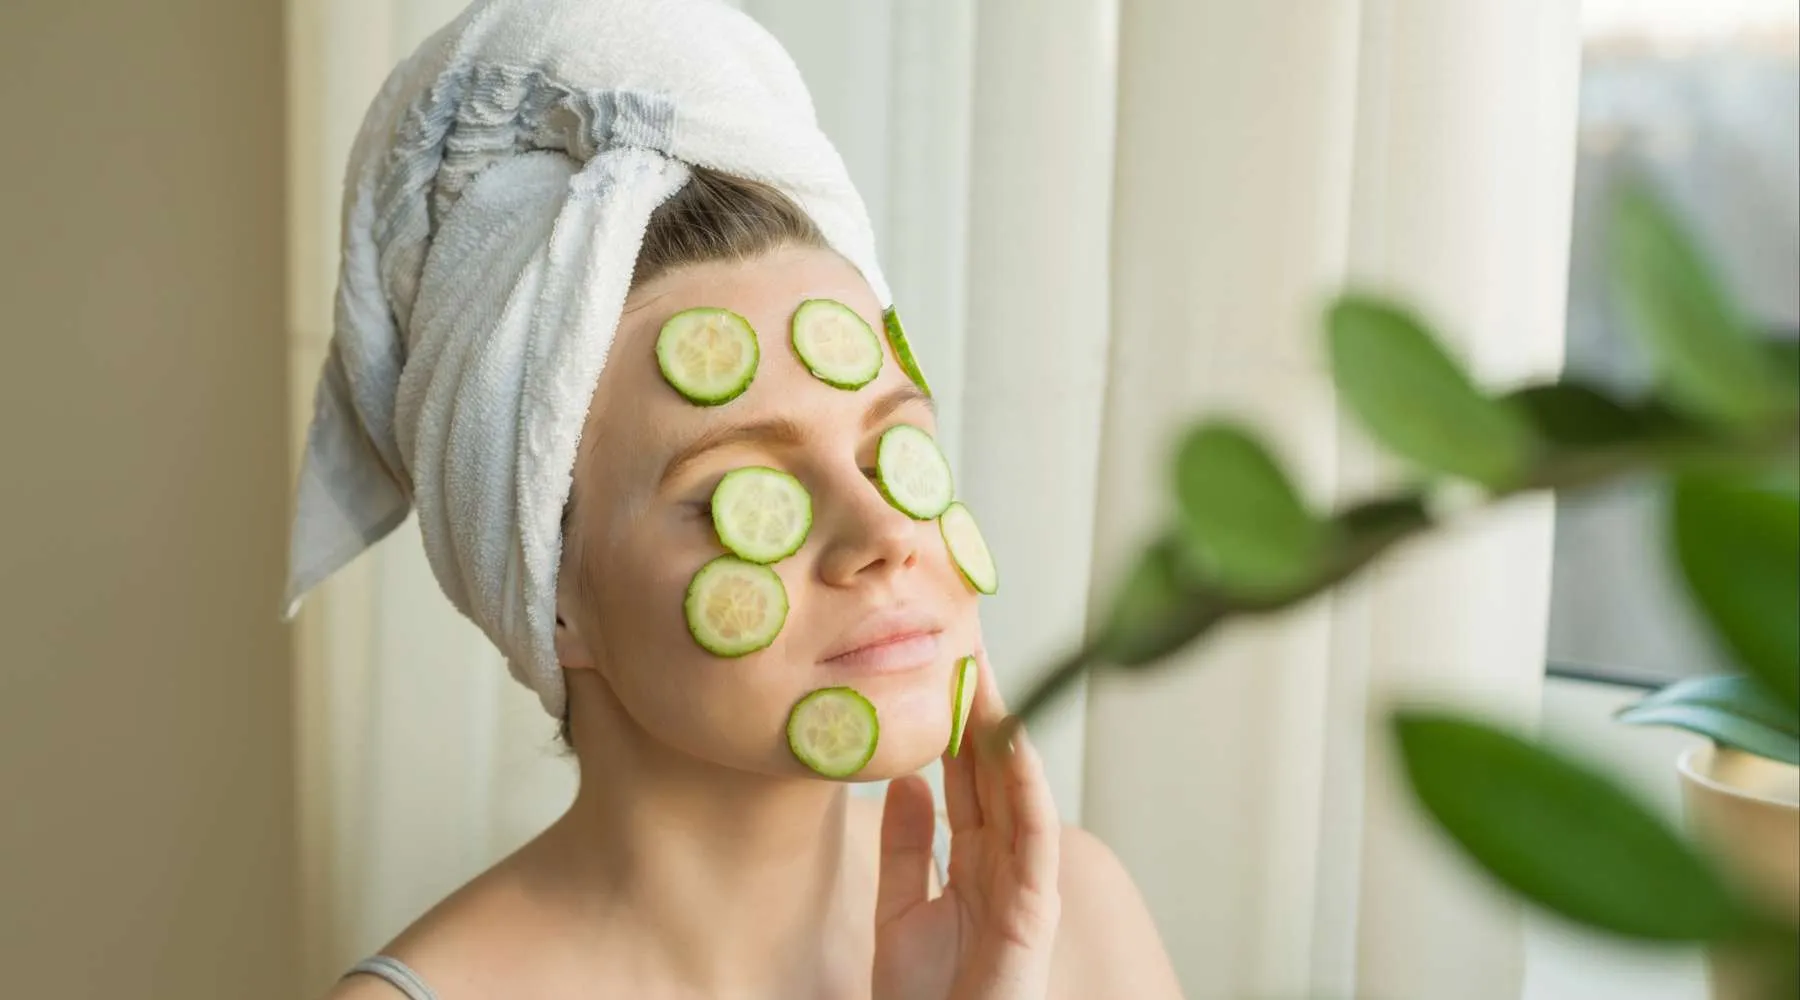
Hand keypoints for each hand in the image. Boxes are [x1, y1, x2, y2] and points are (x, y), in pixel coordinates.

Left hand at [872, 646, 1061, 999]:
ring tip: (984, 674)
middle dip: (980, 708)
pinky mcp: (1032, 908)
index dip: (952, 723)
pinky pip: (1031, 835)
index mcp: (973, 862)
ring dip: (1003, 732)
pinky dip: (1024, 786)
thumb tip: (906, 779)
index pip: (965, 777)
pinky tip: (1011, 743)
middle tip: (964, 641)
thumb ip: (905, 848)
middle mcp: (1004, 863)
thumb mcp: (899, 912)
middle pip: (992, 771)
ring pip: (1015, 790)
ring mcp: (1023, 882)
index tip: (938, 666)